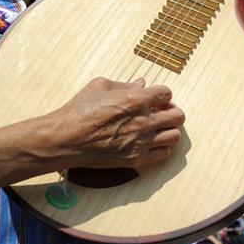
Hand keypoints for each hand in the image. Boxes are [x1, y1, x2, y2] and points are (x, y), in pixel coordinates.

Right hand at [40, 77, 184, 168]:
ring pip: (175, 136)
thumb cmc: (79, 110)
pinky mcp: (136, 159)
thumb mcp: (100, 86)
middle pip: (178, 116)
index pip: (167, 93)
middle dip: (172, 111)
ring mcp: (141, 142)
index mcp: (136, 99)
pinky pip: (164, 154)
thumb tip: (143, 83)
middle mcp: (143, 120)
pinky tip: (151, 143)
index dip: (162, 94)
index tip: (156, 98)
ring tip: (158, 128)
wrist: (65, 139)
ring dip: (169, 130)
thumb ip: (125, 84)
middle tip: (163, 112)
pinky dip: (161, 148)